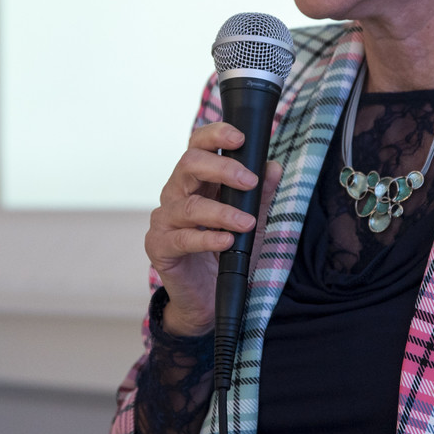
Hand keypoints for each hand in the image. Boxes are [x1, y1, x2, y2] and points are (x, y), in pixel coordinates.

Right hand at [145, 121, 282, 336]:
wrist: (208, 299)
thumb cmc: (227, 255)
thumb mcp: (252, 222)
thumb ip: (262, 195)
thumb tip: (274, 168)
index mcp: (196, 181)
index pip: (198, 145)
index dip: (215, 134)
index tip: (240, 137)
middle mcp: (176, 193)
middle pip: (188, 164)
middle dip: (222, 168)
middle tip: (249, 182)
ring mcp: (164, 219)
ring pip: (188, 204)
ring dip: (221, 212)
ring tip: (246, 223)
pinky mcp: (159, 246)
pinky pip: (182, 238)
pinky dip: (207, 239)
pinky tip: (226, 241)